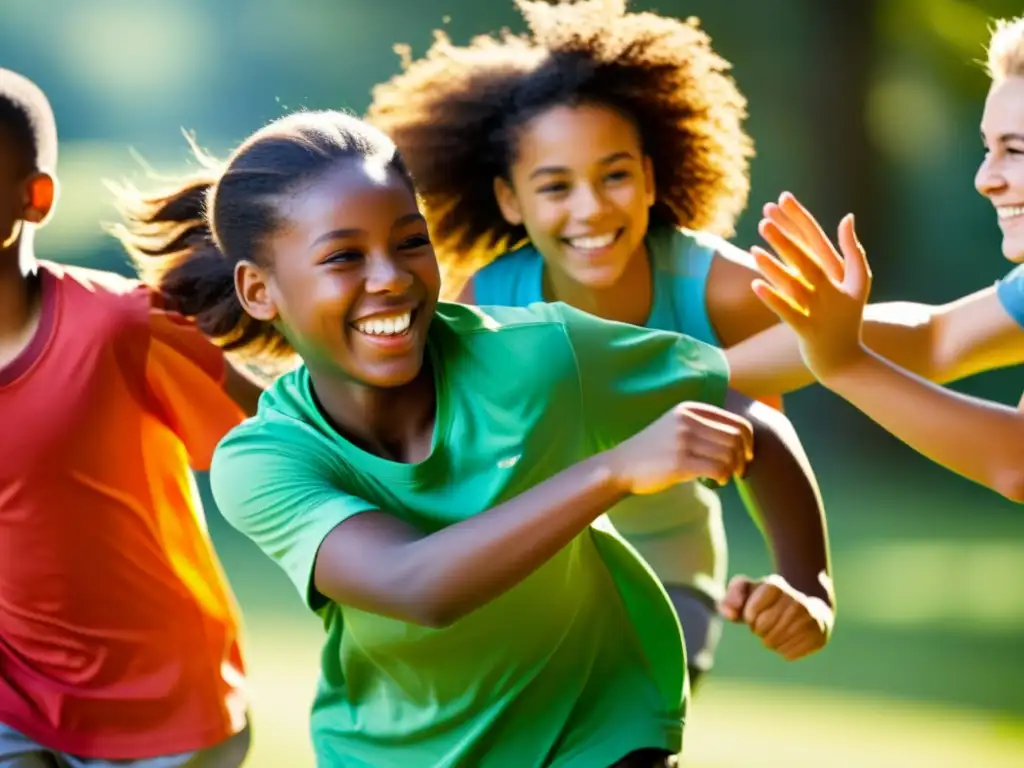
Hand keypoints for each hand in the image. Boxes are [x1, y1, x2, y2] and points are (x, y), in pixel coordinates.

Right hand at [609, 402, 754, 494]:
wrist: (621, 466)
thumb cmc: (653, 450)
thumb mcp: (677, 426)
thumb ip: (704, 426)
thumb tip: (743, 439)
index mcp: (690, 409)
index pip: (738, 423)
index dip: (749, 442)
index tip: (746, 457)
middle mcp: (688, 420)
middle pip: (737, 439)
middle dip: (743, 458)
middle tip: (739, 471)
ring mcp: (683, 440)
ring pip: (730, 454)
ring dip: (733, 469)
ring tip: (725, 477)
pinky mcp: (679, 462)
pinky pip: (718, 469)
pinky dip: (723, 477)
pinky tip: (717, 481)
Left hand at [719, 573, 833, 660]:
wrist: (808, 607)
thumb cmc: (770, 600)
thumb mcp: (749, 590)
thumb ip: (732, 596)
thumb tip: (728, 612)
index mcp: (776, 585)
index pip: (750, 613)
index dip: (749, 616)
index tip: (756, 611)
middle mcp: (796, 600)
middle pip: (762, 629)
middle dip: (758, 629)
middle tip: (767, 623)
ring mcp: (810, 619)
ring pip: (774, 643)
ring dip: (770, 641)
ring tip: (778, 630)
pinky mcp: (819, 638)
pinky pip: (788, 654)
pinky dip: (783, 650)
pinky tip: (791, 637)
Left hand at [749, 192, 872, 381]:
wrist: (846, 361)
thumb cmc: (848, 318)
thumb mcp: (859, 284)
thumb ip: (853, 251)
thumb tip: (847, 217)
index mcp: (839, 275)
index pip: (816, 241)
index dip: (799, 220)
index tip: (782, 200)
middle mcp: (830, 291)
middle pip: (804, 261)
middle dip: (784, 241)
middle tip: (764, 221)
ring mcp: (818, 311)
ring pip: (794, 286)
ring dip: (774, 268)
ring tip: (753, 250)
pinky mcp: (806, 330)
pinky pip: (787, 312)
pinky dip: (773, 299)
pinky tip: (755, 286)